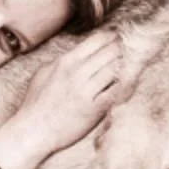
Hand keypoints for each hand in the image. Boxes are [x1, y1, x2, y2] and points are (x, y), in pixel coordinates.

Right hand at [13, 30, 122, 156]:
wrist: (33, 130)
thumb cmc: (36, 103)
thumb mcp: (44, 73)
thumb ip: (62, 61)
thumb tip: (78, 54)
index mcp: (66, 62)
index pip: (97, 40)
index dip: (112, 37)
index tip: (119, 38)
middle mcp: (78, 73)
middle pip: (111, 52)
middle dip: (123, 50)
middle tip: (132, 51)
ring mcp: (87, 91)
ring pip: (117, 69)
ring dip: (127, 66)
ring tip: (134, 65)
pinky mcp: (95, 109)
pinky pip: (118, 91)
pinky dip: (126, 85)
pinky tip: (130, 84)